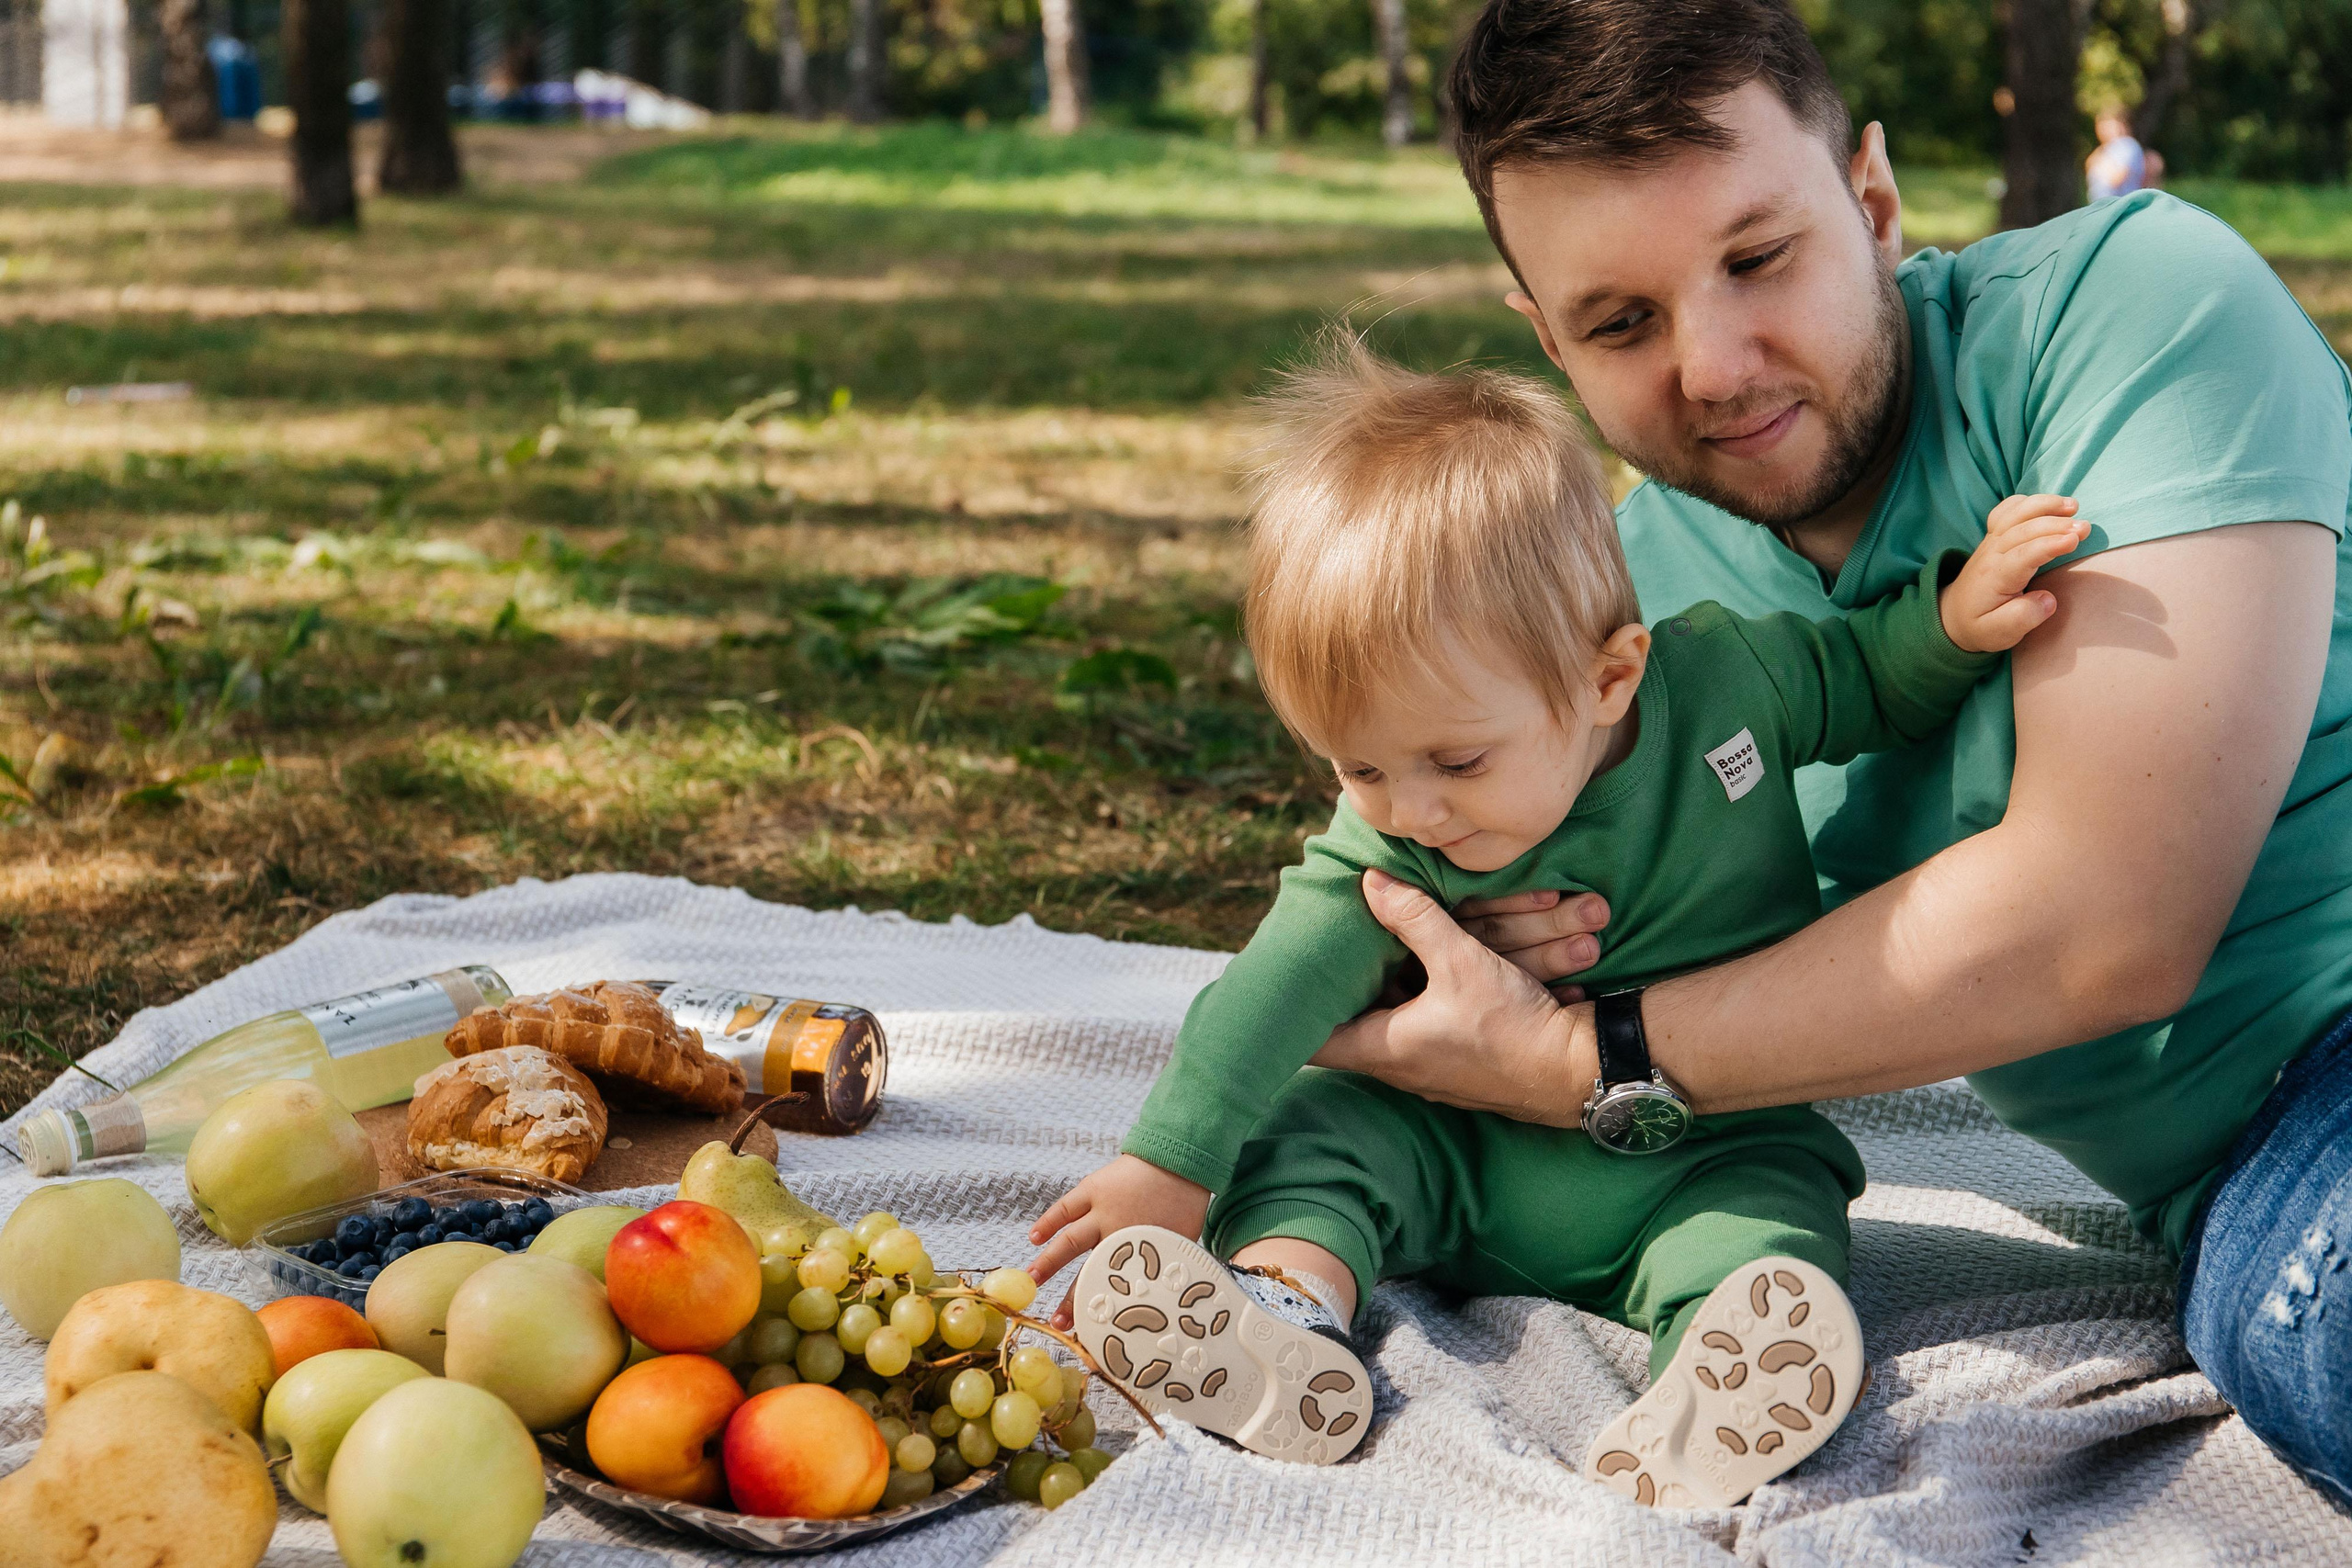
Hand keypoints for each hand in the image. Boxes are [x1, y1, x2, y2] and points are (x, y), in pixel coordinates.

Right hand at [1027, 1155, 1209, 1327]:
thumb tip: (1162, 1302)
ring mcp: (1102, 1208)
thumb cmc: (1185, 1204)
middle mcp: (1118, 1231)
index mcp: (1141, 1248)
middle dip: (1072, 1298)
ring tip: (1031, 1280)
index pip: (1118, 1288)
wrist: (1179, 1159)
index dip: (1103, 1311)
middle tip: (1057, 1323)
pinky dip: (1048, 1221)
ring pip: (1070, 1239)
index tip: (1091, 1333)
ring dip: (1049, 1261)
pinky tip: (1034, 1237)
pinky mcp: (1093, 1188)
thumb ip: (1163, 1267)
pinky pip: (1065, 1207)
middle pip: (1090, 1271)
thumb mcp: (1180, 1243)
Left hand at [1310, 868, 1593, 1124]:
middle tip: (1334, 946)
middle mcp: (1400, 1067)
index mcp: (1384, 1049)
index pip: (1311, 1042)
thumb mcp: (1461, 962)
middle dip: (1349, 984)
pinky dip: (1427, 996)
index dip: (1293, 1014)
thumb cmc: (1513, 1027)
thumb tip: (1370, 882)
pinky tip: (1433, 964)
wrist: (1578, 1071)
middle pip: (1353, 1024)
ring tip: (1379, 945)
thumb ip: (1414, 919)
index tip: (1285, 981)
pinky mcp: (1462, 1064)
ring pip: (1395, 1020)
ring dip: (1393, 986)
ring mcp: (1431, 1070)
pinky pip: (1429, 1025)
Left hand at [1941, 494, 2092, 652]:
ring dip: (2044, 505)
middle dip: (2055, 524)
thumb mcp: (1998, 634)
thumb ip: (2022, 619)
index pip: (2023, 555)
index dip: (2049, 545)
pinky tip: (2050, 503)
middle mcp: (1991, 554)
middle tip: (2085, 527)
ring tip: (2073, 505)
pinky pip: (2006, 511)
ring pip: (2014, 514)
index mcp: (1994, 578)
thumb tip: (2048, 600)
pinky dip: (2026, 501)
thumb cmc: (1981, 625)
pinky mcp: (1994, 536)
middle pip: (2023, 530)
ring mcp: (1991, 541)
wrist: (1953, 615)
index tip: (2075, 540)